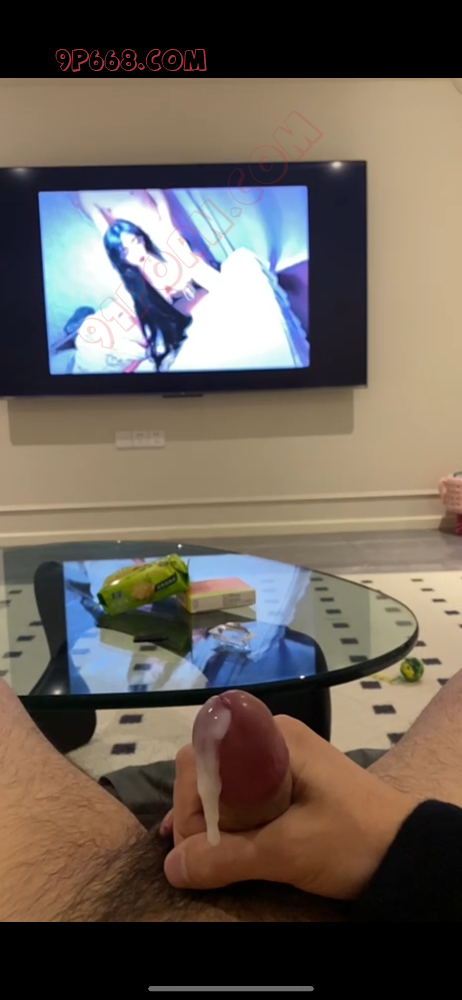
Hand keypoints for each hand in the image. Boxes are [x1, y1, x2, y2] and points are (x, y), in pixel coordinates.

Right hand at [163, 716, 417, 899]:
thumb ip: (226, 858)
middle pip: (212, 768)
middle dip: (196, 813)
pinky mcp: (292, 785)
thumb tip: (170, 867)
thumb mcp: (286, 851)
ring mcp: (283, 761)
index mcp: (272, 737)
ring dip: (209, 821)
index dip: (190, 799)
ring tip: (198, 859)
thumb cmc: (350, 840)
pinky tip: (212, 848)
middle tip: (196, 858)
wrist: (409, 853)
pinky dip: (227, 822)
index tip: (191, 841)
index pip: (205, 755)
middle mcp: (273, 740)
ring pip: (226, 784)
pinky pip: (245, 796)